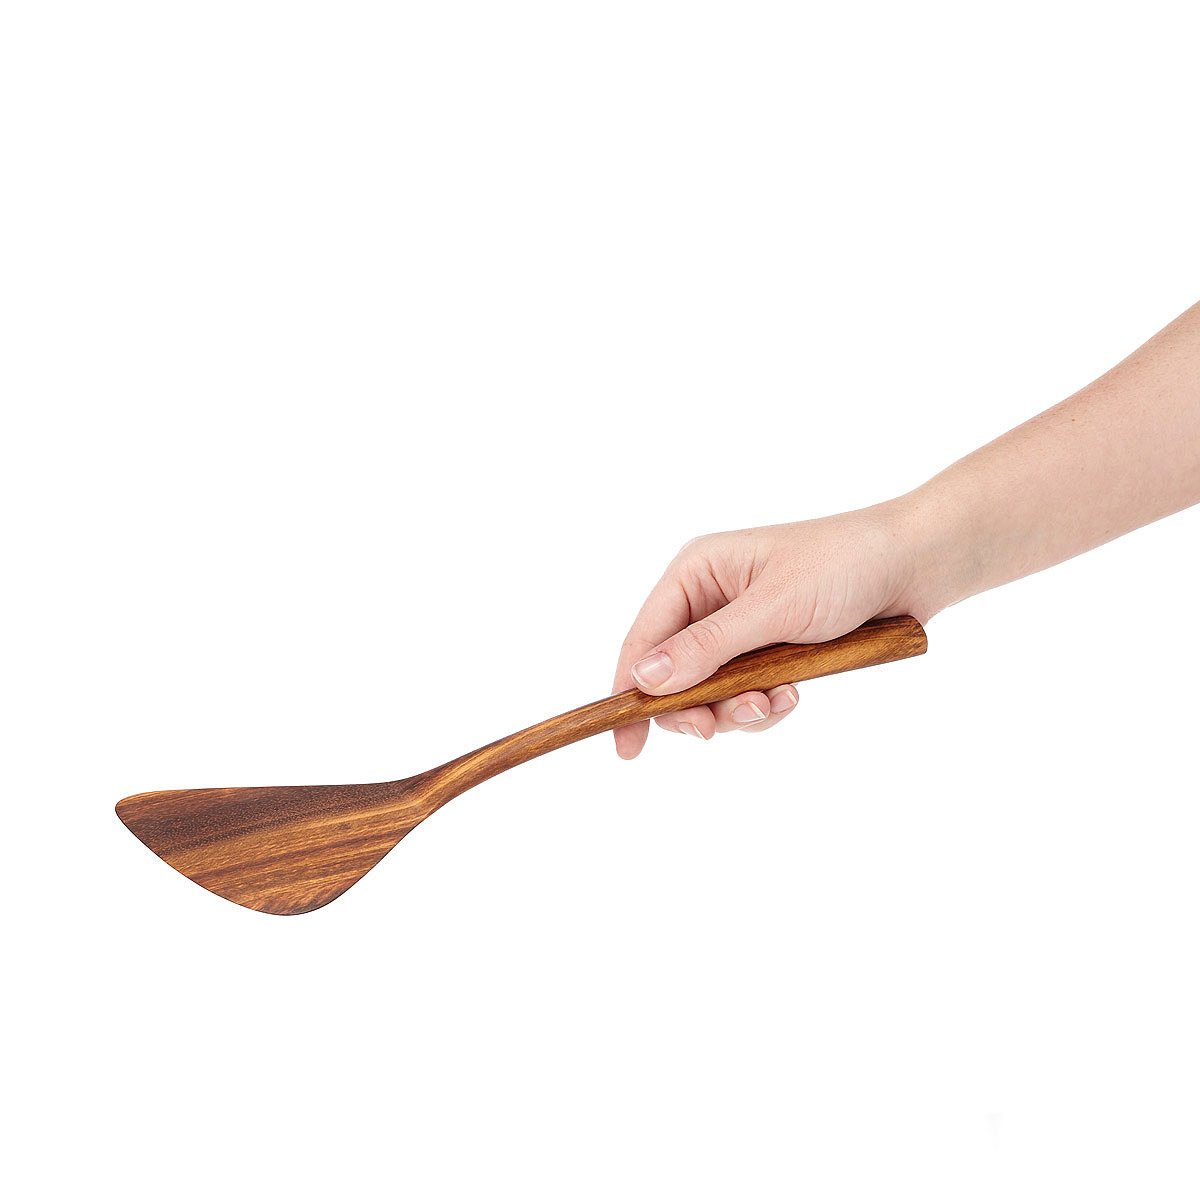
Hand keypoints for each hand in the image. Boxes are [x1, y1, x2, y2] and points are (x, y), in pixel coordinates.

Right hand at [611, 504, 921, 757]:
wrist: (915, 565)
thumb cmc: (844, 565)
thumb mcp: (773, 608)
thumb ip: (708, 646)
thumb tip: (644, 679)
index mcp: (697, 572)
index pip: (644, 638)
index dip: (630, 691)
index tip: (626, 745)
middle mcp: (710, 600)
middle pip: (673, 675)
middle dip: (697, 707)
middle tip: (716, 730)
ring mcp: (740, 629)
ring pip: (711, 693)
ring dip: (739, 709)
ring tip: (777, 703)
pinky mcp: (769, 652)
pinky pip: (747, 696)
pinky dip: (765, 706)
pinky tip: (793, 696)